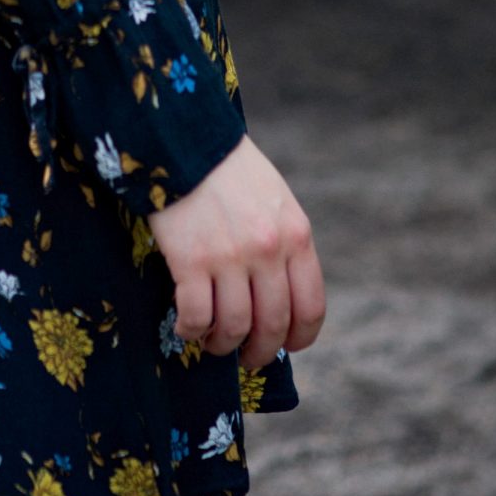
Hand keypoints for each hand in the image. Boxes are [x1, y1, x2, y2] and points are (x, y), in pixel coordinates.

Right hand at [147, 134, 324, 370]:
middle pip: (272, 325)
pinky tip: (186, 327)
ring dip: (222, 344)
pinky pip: (195, 316)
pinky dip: (191, 331)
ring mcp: (229, 256)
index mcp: (296, 235)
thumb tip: (282, 297)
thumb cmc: (229, 169)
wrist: (184, 138)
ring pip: (233, 327)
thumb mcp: (275, 200)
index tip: (285, 347)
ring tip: (213, 341)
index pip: (311, 307)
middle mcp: (268, 250)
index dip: (299, 338)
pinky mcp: (190, 259)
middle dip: (259, 351)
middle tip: (246, 357)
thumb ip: (284, 244)